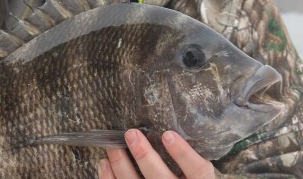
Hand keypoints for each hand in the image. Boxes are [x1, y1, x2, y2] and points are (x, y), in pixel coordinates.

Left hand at [98, 129, 215, 178]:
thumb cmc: (185, 177)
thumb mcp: (193, 170)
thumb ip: (187, 156)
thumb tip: (167, 128)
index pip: (197, 169)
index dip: (183, 153)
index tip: (168, 134)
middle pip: (160, 177)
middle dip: (144, 155)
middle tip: (131, 134)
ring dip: (121, 164)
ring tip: (113, 146)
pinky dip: (109, 177)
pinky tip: (104, 163)